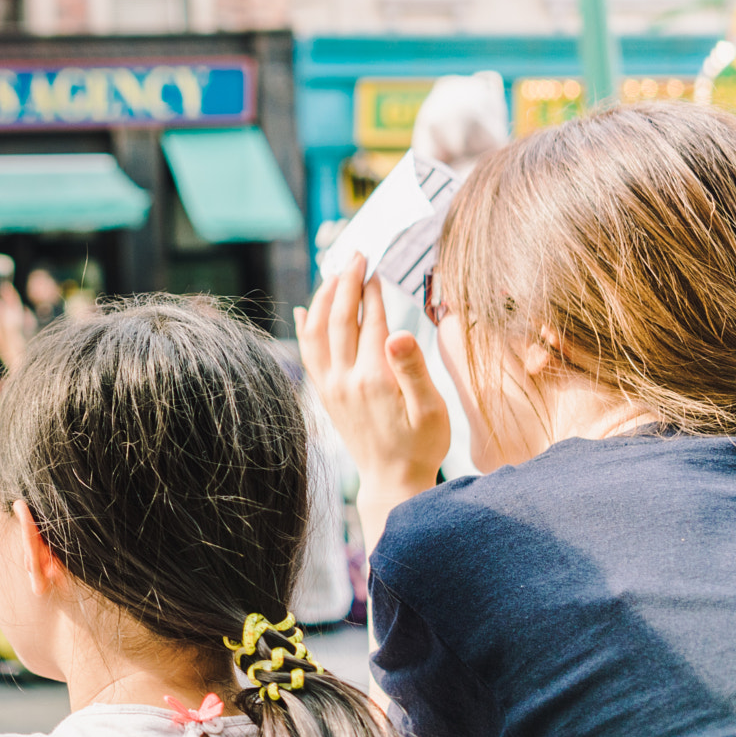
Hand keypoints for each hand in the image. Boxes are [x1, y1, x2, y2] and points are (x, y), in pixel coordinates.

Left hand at [295, 253, 448, 497]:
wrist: (392, 481)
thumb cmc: (421, 446)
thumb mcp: (431, 410)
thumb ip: (414, 370)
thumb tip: (397, 333)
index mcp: (374, 378)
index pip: (369, 322)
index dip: (372, 292)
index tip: (376, 266)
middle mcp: (345, 379)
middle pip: (339, 319)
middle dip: (346, 283)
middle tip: (356, 255)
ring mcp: (330, 386)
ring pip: (317, 332)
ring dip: (323, 298)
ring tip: (335, 272)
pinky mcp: (325, 394)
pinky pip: (308, 353)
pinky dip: (305, 328)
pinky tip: (304, 310)